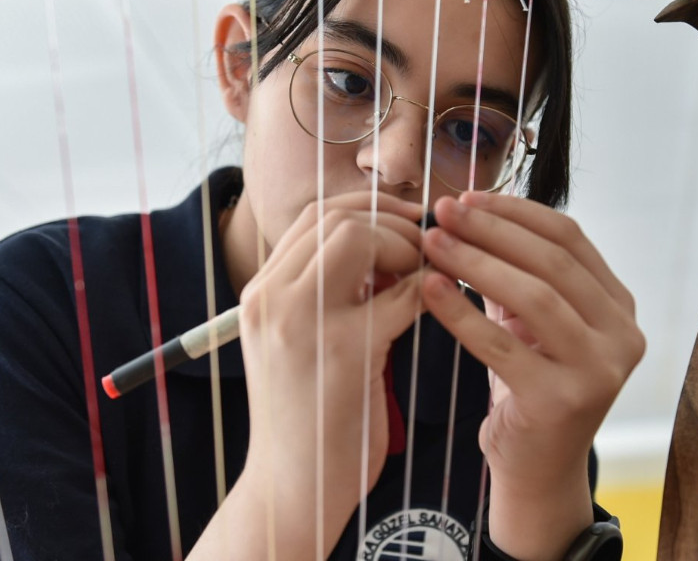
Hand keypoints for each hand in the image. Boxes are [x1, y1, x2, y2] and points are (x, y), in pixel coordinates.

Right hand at [235, 192, 426, 550]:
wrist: (291, 488)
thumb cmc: (306, 418)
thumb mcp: (297, 344)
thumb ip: (325, 296)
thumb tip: (385, 251)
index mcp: (260, 294)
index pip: (313, 216)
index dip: (366, 209)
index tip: (404, 224)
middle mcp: (272, 298)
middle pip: (336, 218)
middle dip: (391, 222)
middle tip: (425, 248)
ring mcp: (303, 322)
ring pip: (359, 238)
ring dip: (406, 248)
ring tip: (426, 276)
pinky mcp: (344, 352)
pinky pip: (401, 294)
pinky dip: (427, 291)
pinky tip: (437, 306)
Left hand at [420, 192, 643, 558]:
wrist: (535, 469)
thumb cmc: (529, 385)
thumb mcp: (532, 321)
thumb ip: (516, 270)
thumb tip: (469, 210)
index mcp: (618, 305)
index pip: (570, 238)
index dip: (516, 212)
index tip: (467, 197)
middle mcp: (621, 335)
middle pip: (553, 261)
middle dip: (492, 230)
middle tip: (443, 212)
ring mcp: (599, 370)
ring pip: (535, 297)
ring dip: (476, 263)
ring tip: (433, 244)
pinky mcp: (563, 401)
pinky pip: (503, 345)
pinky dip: (462, 313)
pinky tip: (430, 290)